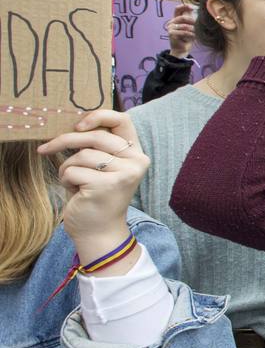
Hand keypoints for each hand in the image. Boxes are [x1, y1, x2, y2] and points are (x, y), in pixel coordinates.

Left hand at [36, 111, 149, 263]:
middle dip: (65, 140)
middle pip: (96, 136)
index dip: (99, 116)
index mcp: (136, 154)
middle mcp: (136, 162)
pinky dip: (66, 180)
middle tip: (45, 148)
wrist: (99, 231)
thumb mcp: (103, 167)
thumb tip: (75, 123)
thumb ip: (99, 146)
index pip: (123, 120)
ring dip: (67, 167)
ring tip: (72, 181)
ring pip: (82, 154)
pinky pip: (73, 171)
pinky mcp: (107, 185)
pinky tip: (75, 191)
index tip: (78, 124)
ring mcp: (124, 174)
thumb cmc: (96, 196)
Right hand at [167, 4, 194, 56]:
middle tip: (199, 25)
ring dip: (193, 29)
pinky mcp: (171, 33)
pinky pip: (183, 32)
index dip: (184, 6)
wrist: (182, 48)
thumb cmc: (188, 37)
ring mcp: (170, 27)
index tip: (193, 8)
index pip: (177, 9)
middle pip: (182, 17)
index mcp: (176, 18)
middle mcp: (172, 21)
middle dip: (192, 21)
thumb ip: (192, 19)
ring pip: (184, 26)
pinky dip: (190, 34)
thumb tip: (198, 10)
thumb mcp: (191, 27)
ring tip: (197, 33)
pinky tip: (194, 36)